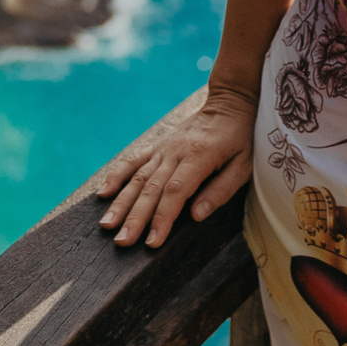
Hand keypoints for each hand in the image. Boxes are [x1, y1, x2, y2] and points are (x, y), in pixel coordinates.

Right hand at [91, 85, 255, 247]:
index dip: (162, 218)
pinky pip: (133, 161)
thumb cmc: (240, 138)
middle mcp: (175, 152)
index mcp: (199, 156)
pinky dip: (117, 176)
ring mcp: (163, 148)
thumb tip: (196, 215)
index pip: (175, 192)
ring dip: (121, 202)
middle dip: (135, 217)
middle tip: (122, 242)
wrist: (228, 103)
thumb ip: (221, 190)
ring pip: (137, 177)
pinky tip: (103, 193)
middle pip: (151, 188)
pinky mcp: (157, 146)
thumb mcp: (243, 165)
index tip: (152, 242)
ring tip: (107, 224)